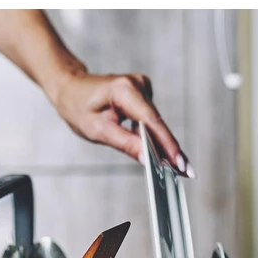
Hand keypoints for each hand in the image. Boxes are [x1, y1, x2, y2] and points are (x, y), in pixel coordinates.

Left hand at [51, 70, 195, 177]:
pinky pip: (152, 119)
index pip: (152, 121)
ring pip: (156, 123)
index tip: (180, 164)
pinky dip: (154, 135)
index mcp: (124, 90)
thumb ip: (125, 143)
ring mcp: (142, 87)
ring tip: (175, 167)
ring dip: (162, 144)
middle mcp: (137, 84)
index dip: (168, 145)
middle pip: (157, 123)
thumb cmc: (78, 106)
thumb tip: (148, 158)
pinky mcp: (143, 93)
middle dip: (170, 149)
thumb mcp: (97, 130)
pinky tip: (159, 151)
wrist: (70, 88)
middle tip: (187, 172)